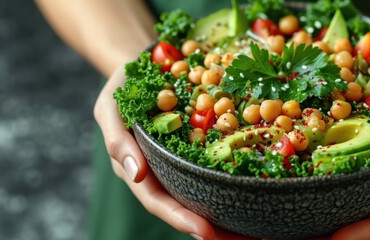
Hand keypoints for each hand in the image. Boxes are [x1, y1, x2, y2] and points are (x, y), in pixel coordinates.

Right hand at [93, 65, 256, 239]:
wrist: (144, 66)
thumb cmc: (123, 86)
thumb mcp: (110, 108)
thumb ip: (117, 140)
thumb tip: (135, 175)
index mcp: (139, 169)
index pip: (158, 200)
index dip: (180, 218)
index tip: (207, 233)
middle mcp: (161, 170)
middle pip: (185, 206)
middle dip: (214, 228)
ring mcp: (180, 160)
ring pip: (204, 192)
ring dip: (229, 213)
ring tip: (259, 230)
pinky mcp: (197, 146)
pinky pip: (215, 165)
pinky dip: (234, 180)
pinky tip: (257, 188)